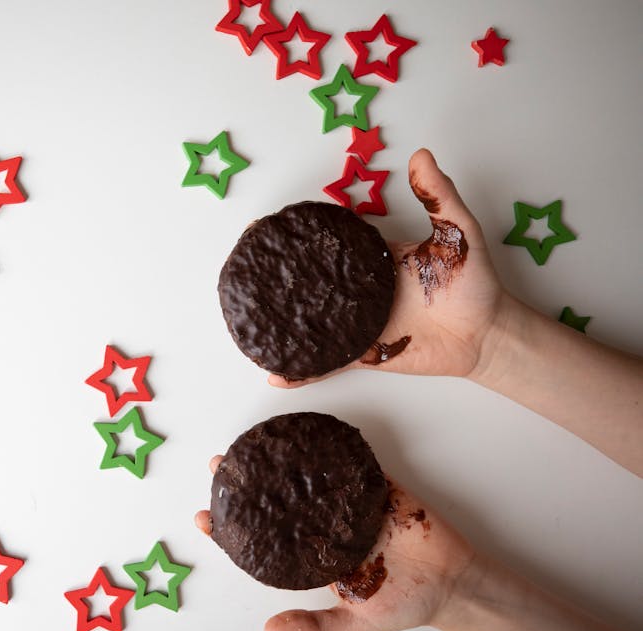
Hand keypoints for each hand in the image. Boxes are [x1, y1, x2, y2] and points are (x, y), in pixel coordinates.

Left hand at [195, 455, 475, 630]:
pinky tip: (307, 437)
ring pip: (308, 478)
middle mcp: (326, 527)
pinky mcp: (379, 489)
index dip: (233, 530)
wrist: (456, 586)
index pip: (264, 540)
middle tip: (219, 465)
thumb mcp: (354, 626)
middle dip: (246, 485)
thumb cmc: (405, 606)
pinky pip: (352, 466)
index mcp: (314, 557)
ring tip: (249, 446)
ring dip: (278, 462)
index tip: (203, 517)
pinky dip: (332, 451)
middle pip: (277, 501)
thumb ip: (314, 625)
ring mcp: (350, 506)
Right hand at [269, 149, 507, 388]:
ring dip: (280, 326)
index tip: (267, 227)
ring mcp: (358, 324)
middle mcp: (359, 291)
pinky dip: (303, 371)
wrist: (488, 333)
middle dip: (276, 277)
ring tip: (247, 323)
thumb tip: (420, 155)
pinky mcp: (365, 354)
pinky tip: (277, 373)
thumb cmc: (476, 282)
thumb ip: (438, 196)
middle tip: (243, 269)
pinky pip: (328, 363)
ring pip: (310, 324)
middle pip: (309, 282)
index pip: (328, 242)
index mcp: (373, 259)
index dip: (298, 235)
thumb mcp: (458, 231)